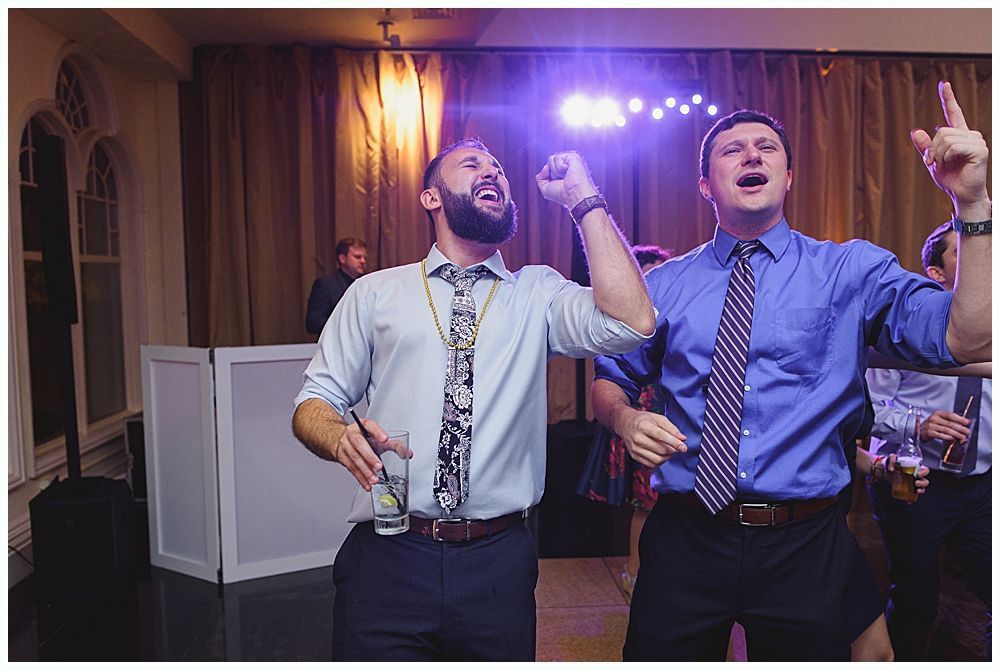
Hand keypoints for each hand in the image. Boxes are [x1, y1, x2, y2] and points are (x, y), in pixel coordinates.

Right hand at [335, 419, 412, 490]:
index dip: (377, 432)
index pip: (370, 426)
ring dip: (365, 471)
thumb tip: (407, 453)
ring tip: (375, 479)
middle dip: (370, 456)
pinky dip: (361, 479)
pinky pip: (352, 469)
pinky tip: (368, 485)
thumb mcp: (378, 438)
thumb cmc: (363, 439)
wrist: (340, 440)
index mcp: (363, 426)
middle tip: (379, 466)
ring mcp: (345, 446)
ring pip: (354, 459)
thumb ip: (394, 444)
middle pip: (359, 444)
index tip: (385, 439)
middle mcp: (352, 434)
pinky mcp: (342, 458)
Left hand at [535, 151, 599, 208]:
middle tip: (561, 180)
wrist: (573, 195)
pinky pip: (558, 157)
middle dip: (551, 173)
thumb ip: (540, 178)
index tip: (558, 184)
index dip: (548, 175)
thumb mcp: (545, 189)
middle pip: (549, 162)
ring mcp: (570, 160)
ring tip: (565, 176)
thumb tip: (545, 166)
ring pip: (551, 159)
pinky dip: (560, 167)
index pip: (548, 166)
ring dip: (556, 171)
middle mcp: (566, 165)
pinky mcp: (573, 157)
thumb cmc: (563, 195)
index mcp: (562, 172)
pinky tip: (568, 171)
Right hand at [614, 408, 686, 467]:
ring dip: (667, 457)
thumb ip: (672, 428)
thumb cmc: (643, 420)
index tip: (684, 447)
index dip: (674, 442)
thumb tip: (682, 438)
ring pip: (657, 459)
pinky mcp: (634, 456)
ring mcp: (634, 448)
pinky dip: (659, 462)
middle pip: (661, 450)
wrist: (625, 424)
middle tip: (676, 447)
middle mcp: (637, 438)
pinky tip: (661, 455)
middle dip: (673, 450)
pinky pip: (651, 464)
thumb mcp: (658, 418)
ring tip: (669, 451)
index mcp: (643, 426)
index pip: (661, 436)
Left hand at [886, 453, 930, 500]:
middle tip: (916, 483)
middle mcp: (916, 476)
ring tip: (916, 491)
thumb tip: (891, 468)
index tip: (919, 474)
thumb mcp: (891, 459)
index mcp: (915, 468)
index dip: (924, 472)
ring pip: (921, 488)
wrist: (884, 470)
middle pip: (925, 481)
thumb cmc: (892, 463)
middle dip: (923, 483)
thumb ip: (892, 459)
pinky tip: (908, 501)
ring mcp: (912, 484)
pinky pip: (912, 496)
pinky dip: (911, 499)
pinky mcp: (907, 489)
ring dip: (921, 491)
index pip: (925, 470)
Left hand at [910, 81, 989, 213]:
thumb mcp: (932, 161)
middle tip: (935, 163)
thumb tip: (916, 131)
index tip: (943, 84)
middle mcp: (971, 135)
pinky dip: (947, 157)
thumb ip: (926, 147)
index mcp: (960, 136)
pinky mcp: (980, 150)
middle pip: (942, 131)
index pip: (954, 113)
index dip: (948, 98)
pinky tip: (955, 164)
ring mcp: (977, 141)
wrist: (962, 195)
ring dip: (939, 155)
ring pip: (946, 138)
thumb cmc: (951, 179)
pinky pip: (954, 146)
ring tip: (945, 165)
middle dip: (933, 149)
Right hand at [919, 410, 970, 443]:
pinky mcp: (929, 433)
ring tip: (963, 437)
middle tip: (967, 431)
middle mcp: (934, 418)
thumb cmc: (932, 425)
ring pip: (946, 430)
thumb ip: (950, 421)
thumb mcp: (939, 420)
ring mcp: (931, 425)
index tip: (967, 422)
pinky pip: (941, 435)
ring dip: (956, 434)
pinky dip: (948, 437)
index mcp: (938, 413)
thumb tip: (963, 425)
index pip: (950, 415)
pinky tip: (953, 438)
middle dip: (960, 428)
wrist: (920, 430)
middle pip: (949, 423)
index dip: (959, 418)